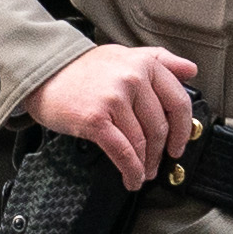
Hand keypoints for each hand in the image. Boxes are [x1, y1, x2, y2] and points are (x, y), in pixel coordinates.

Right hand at [21, 43, 199, 188]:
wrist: (41, 72)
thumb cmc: (80, 68)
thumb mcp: (123, 55)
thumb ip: (159, 60)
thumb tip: (190, 70)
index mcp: (143, 64)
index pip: (178, 101)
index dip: (182, 130)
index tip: (179, 144)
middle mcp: (132, 78)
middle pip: (159, 127)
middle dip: (160, 153)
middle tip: (156, 164)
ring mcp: (114, 99)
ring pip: (142, 142)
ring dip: (144, 165)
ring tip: (142, 173)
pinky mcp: (96, 119)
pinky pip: (123, 152)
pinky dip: (131, 171)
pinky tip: (131, 178)